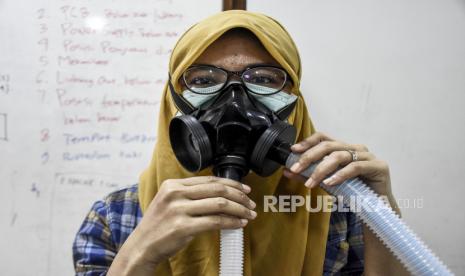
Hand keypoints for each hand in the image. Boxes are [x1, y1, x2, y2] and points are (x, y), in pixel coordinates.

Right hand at [109, 176, 255, 274]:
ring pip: (220, 204)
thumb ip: (189, 194)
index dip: (231, 184)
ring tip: (249, 214)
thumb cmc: (158, 226)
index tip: (245, 189)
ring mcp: (178, 210)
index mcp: (173, 185)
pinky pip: (215, 222)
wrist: (142, 246)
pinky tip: (239, 224)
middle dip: (239, 196)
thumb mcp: (169, 202)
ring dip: (239, 209)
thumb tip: (220, 193)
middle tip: (251, 203)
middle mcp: (175, 194)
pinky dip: (231, 222)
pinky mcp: (183, 227)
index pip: (210, 180)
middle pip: (217, 190)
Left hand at [283, 132, 392, 196]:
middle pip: (328, 146)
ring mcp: (368, 155)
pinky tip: (329, 183)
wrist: (376, 208)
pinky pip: (355, 167)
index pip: (323, 138)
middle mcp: (355, 148)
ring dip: (321, 169)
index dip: (308, 142)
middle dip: (309, 157)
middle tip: (296, 169)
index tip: (293, 150)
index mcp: (343, 147)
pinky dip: (340, 175)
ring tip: (310, 182)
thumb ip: (308, 175)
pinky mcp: (378, 166)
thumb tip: (287, 171)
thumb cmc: (352, 192)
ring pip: (339, 156)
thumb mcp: (326, 182)